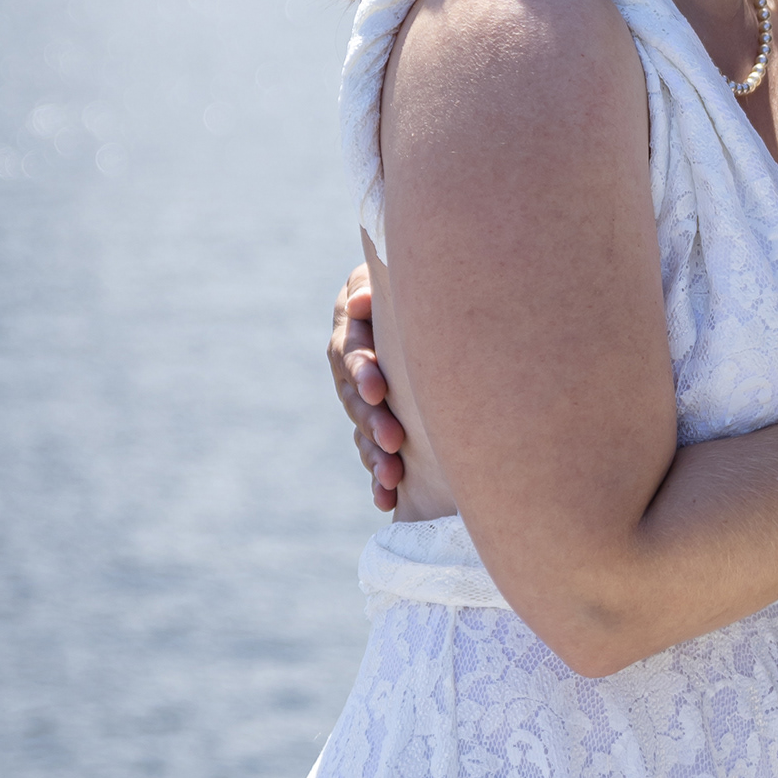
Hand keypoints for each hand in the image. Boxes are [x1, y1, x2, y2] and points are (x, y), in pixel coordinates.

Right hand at [329, 263, 404, 510]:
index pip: (350, 352)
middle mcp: (352, 369)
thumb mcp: (391, 277)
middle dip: (373, 421)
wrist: (426, 306)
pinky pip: (373, 453)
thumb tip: (361, 300)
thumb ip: (375, 288)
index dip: (362, 371)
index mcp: (352, 331)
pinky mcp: (379, 425)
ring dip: (374, 455)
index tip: (378, 390)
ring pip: (362, 431)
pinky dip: (378, 478)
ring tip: (391, 477)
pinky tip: (387, 499)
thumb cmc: (413, 285)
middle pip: (354, 398)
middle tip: (394, 440)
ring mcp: (363, 400)